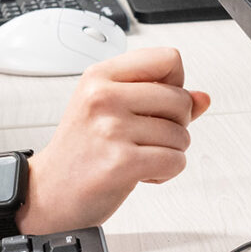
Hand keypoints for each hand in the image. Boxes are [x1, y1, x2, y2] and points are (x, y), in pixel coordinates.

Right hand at [22, 47, 210, 233]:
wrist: (47, 192)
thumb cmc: (79, 150)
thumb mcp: (108, 110)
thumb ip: (157, 98)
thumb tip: (203, 97)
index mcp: (100, 76)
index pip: (168, 59)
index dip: (174, 84)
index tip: (155, 104)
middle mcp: (104, 97)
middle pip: (181, 98)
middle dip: (175, 125)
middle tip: (146, 138)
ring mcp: (112, 129)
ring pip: (182, 135)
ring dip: (169, 152)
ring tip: (138, 156)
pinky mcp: (122, 162)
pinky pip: (176, 161)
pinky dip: (166, 173)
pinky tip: (140, 173)